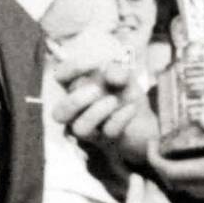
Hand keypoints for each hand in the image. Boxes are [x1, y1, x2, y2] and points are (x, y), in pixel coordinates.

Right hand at [51, 46, 156, 164]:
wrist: (144, 119)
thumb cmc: (124, 93)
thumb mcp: (123, 75)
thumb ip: (115, 70)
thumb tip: (107, 73)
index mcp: (75, 89)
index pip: (60, 77)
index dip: (73, 68)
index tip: (96, 63)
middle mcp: (78, 111)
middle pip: (59, 113)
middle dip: (74, 101)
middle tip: (96, 90)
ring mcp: (92, 128)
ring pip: (80, 129)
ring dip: (96, 113)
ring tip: (113, 101)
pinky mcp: (109, 140)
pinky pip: (109, 132)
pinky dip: (120, 118)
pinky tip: (131, 108)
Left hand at [148, 114, 203, 197]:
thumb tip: (202, 116)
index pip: (172, 173)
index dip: (154, 161)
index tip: (150, 144)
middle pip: (175, 183)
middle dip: (160, 167)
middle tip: (158, 146)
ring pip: (187, 189)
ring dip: (174, 174)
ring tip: (174, 152)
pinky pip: (201, 191)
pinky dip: (190, 178)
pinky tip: (198, 162)